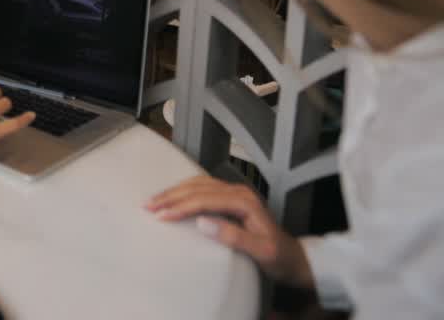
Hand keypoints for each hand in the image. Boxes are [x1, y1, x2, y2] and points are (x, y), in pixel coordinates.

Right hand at [146, 176, 313, 287]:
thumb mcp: (260, 252)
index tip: (162, 215)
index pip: (205, 199)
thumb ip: (233, 236)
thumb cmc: (279, 257)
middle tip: (148, 205)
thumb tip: (203, 222)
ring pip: (198, 185)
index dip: (181, 206)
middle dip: (171, 196)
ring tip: (154, 201)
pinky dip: (184, 191)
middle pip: (198, 188)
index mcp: (245, 202)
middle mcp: (239, 193)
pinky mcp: (231, 199)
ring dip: (174, 192)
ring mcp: (235, 194)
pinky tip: (173, 196)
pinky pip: (203, 188)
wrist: (294, 258)